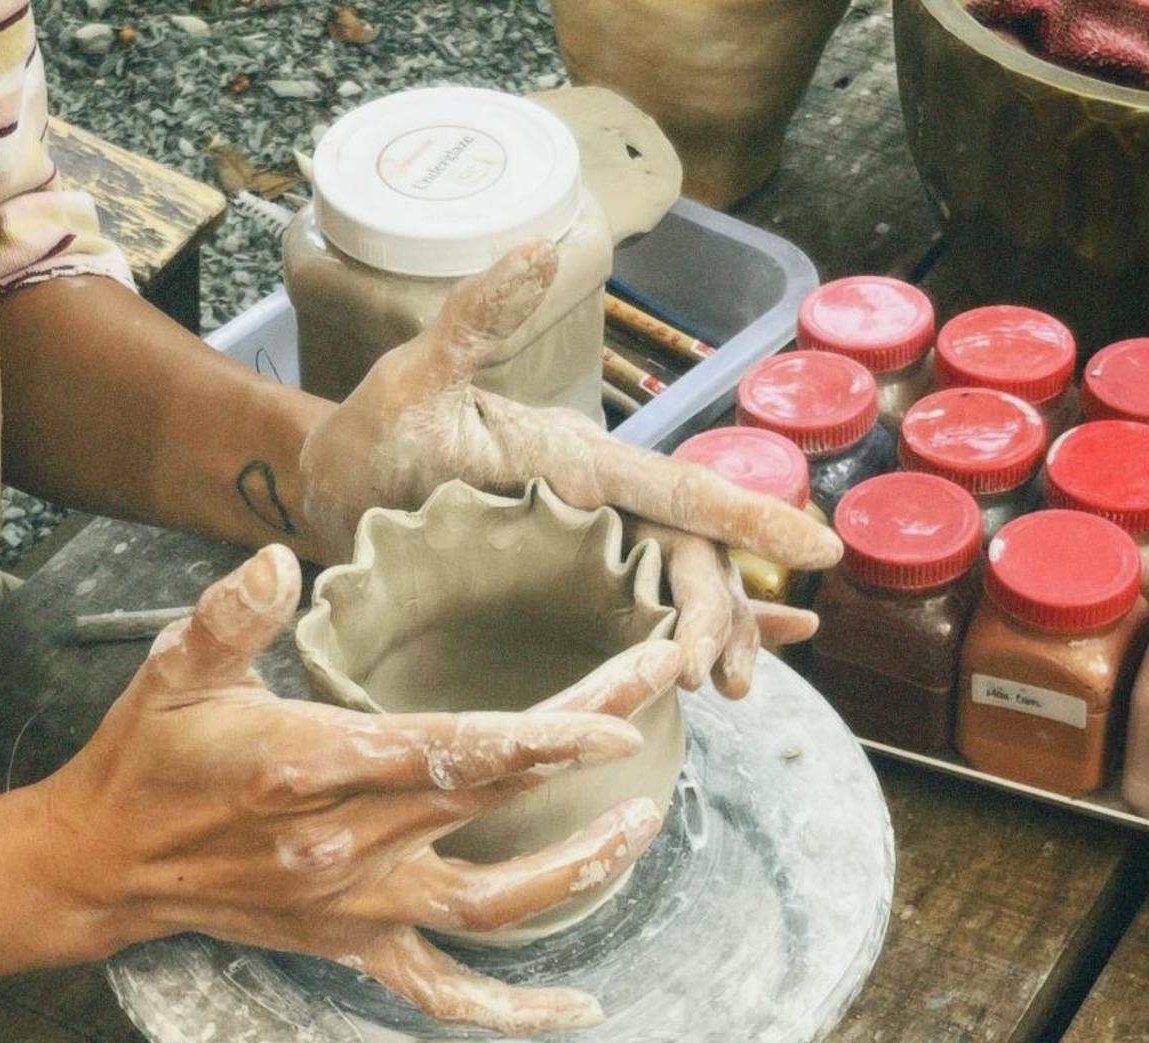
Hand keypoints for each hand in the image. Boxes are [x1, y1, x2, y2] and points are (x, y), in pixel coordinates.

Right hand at [33, 545, 680, 1033]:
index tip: (620, 714)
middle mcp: (342, 844)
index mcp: (306, 765)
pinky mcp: (349, 944)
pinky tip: (576, 1011)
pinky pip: (440, 992)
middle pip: (492, 797)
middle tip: (663, 680)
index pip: (448, 751)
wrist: (102, 864)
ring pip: (490, 905)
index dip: (541, 739)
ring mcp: (354, 904)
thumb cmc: (147, 756)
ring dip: (575, 871)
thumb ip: (230, 614)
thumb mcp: (174, 669)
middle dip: (586, 744)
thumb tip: (275, 560)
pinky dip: (510, 1012)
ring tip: (641, 826)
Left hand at [297, 241, 840, 695]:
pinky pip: (638, 620)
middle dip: (717, 612)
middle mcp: (595, 505)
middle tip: (707, 674)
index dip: (749, 516)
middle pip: (688, 557)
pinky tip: (720, 677)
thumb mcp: (418, 376)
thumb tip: (539, 245)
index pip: (678, 490)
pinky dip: (685, 642)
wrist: (331, 488)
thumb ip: (479, 318)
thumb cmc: (372, 431)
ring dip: (713, 637)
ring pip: (675, 595)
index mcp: (576, 460)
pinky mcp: (559, 593)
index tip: (817, 547)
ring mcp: (582, 551)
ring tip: (724, 691)